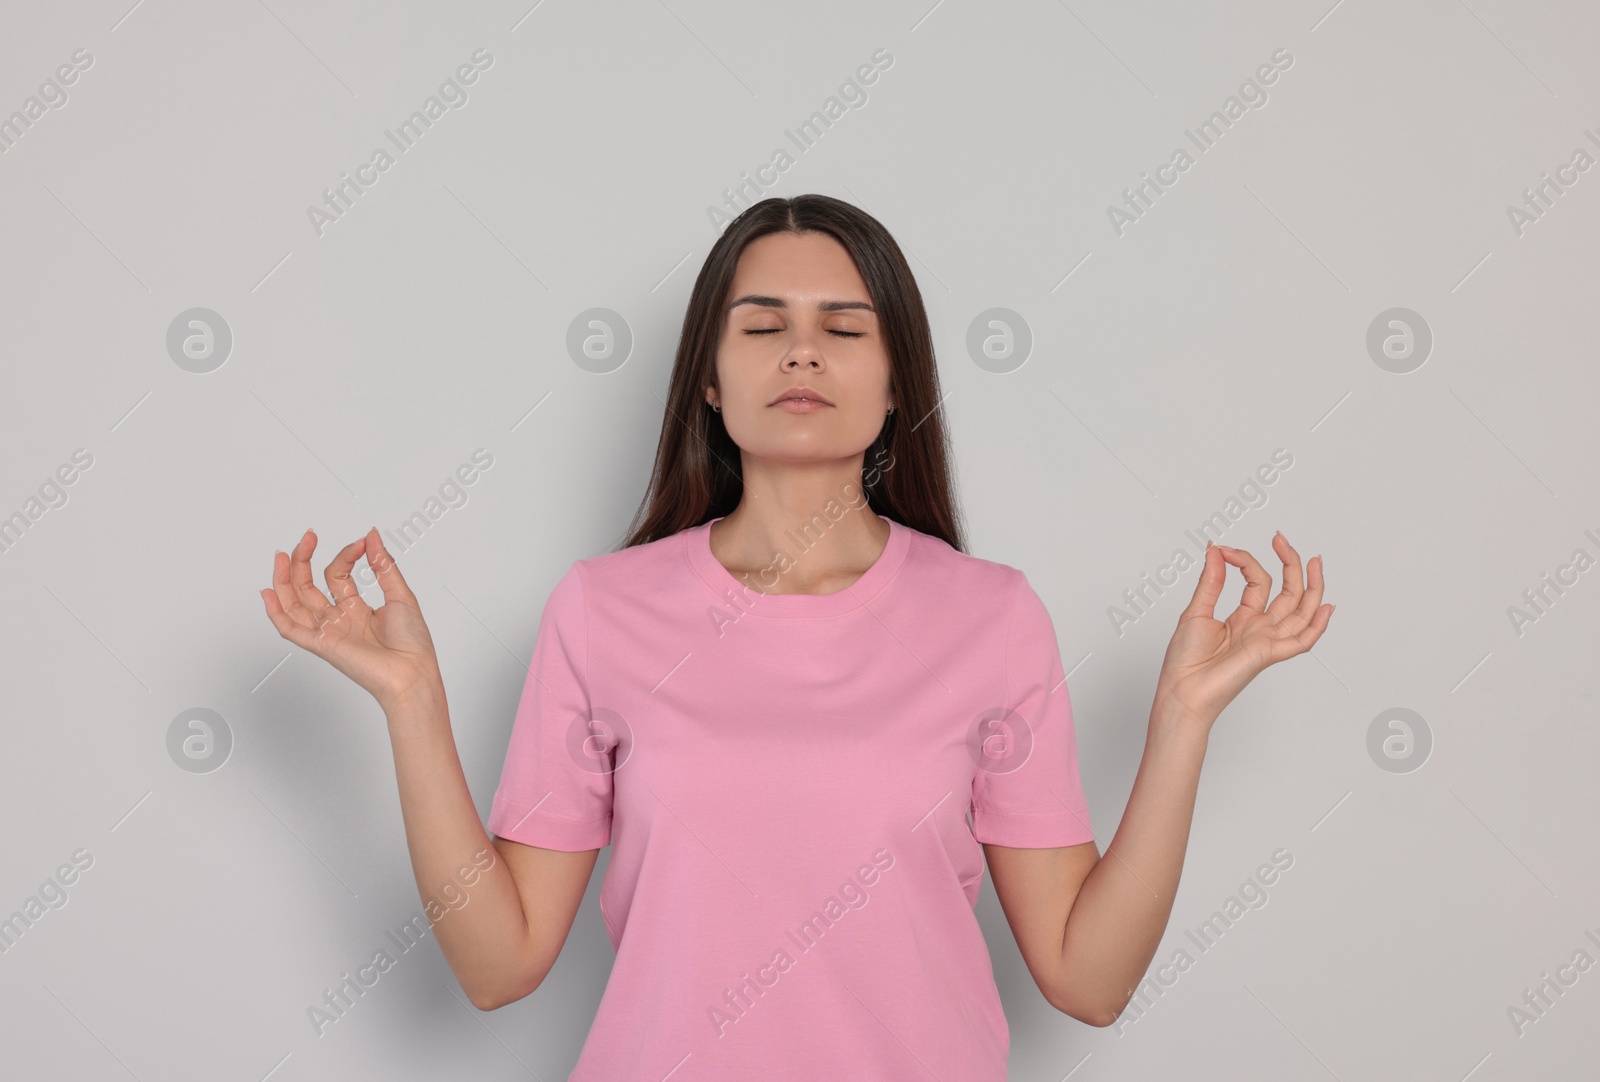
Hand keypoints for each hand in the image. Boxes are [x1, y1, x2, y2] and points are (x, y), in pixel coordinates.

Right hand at [259, 527, 441, 709]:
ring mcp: (329, 632)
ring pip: (295, 604)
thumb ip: (384, 566)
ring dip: (285, 579)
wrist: (413, 674)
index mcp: (357, 609)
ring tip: (282, 556)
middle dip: (303, 560)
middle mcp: (339, 620)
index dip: (347, 555)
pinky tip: (269, 593)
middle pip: (309, 587)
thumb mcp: (401, 596)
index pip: (338, 575)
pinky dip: (276, 612)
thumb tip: (372, 536)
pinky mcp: (322, 646)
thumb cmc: (412, 645)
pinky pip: (291, 629)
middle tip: (307, 537)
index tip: (362, 543)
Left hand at [1153, 532, 1333, 729]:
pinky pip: (1301, 642)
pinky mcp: (1268, 654)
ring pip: (1301, 612)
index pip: (1257, 580)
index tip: (1224, 549)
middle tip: (1281, 539)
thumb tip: (1215, 549)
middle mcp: (1259, 628)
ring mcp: (1266, 640)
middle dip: (1289, 564)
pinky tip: (1327, 607)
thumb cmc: (1185, 660)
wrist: (1181, 689)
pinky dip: (1317, 627)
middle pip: (1287, 592)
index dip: (1244, 560)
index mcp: (1243, 618)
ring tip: (1313, 560)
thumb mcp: (1196, 611)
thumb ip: (1211, 581)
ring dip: (1312, 586)